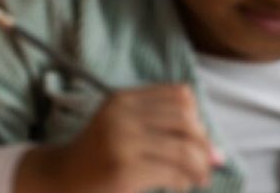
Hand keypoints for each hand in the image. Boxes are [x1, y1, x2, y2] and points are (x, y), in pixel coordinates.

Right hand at [15, 85, 218, 192]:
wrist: (62, 175)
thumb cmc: (98, 153)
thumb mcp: (122, 126)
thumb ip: (161, 127)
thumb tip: (217, 153)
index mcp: (123, 98)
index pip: (180, 96)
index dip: (196, 117)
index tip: (194, 138)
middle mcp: (123, 114)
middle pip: (187, 121)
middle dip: (204, 144)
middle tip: (205, 163)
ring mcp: (123, 141)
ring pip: (186, 149)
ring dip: (200, 167)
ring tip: (197, 178)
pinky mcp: (126, 168)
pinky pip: (174, 174)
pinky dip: (184, 182)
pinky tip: (178, 185)